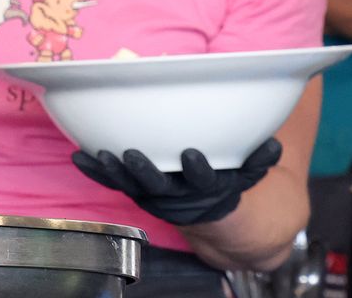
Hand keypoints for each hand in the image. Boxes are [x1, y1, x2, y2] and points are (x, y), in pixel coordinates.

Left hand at [71, 138, 281, 225]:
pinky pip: (111, 182)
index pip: (203, 180)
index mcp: (206, 188)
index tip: (192, 155)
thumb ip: (258, 159)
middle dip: (147, 171)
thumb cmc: (226, 177)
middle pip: (160, 186)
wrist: (207, 207)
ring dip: (115, 170)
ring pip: (131, 185)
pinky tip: (78, 156)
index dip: (198, 170)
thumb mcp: (246, 171)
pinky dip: (95, 170)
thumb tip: (273, 145)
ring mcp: (152, 193)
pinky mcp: (133, 189)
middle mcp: (177, 193)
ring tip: (103, 154)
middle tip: (134, 154)